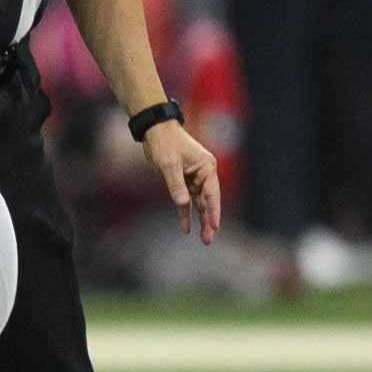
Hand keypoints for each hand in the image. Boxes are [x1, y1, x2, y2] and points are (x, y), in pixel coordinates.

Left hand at [142, 120, 220, 243]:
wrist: (155, 131)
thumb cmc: (165, 142)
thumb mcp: (169, 164)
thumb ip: (176, 184)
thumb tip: (183, 203)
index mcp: (207, 167)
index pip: (212, 193)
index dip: (214, 211)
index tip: (215, 226)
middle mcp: (204, 174)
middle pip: (208, 201)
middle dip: (208, 221)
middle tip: (208, 240)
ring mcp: (194, 178)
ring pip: (199, 204)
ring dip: (200, 220)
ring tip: (204, 239)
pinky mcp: (183, 182)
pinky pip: (186, 201)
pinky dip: (185, 213)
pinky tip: (186, 228)